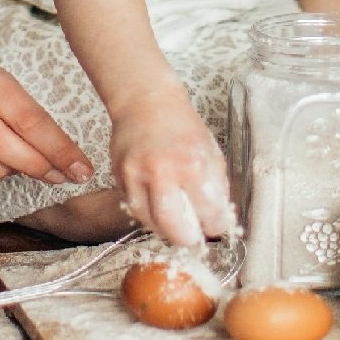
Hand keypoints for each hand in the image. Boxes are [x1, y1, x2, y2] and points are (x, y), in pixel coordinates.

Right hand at [109, 95, 231, 245]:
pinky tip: (158, 203)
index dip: (215, 225)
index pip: (210, 215)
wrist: (146, 101)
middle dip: (189, 238)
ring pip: (152, 225)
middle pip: (177, 231)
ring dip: (167, 229)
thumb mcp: (210, 151)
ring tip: (176, 218)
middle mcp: (163, 172)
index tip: (215, 224)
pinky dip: (149, 214)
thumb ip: (217, 187)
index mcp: (193, 164)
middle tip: (194, 233)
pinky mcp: (120, 177)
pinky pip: (135, 210)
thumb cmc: (181, 125)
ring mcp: (137, 175)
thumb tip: (220, 220)